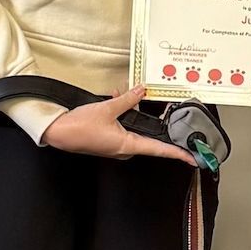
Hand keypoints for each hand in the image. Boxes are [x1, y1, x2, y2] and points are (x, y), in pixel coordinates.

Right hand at [39, 85, 197, 165]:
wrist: (58, 132)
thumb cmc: (79, 127)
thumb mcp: (107, 108)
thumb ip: (128, 100)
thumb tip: (141, 91)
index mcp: (128, 145)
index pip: (160, 150)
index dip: (178, 154)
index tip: (193, 158)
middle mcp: (124, 148)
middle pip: (148, 136)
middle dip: (150, 119)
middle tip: (152, 104)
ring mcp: (116, 145)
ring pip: (134, 128)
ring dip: (132, 112)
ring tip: (125, 95)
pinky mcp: (109, 140)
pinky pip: (123, 126)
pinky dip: (122, 113)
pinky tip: (118, 98)